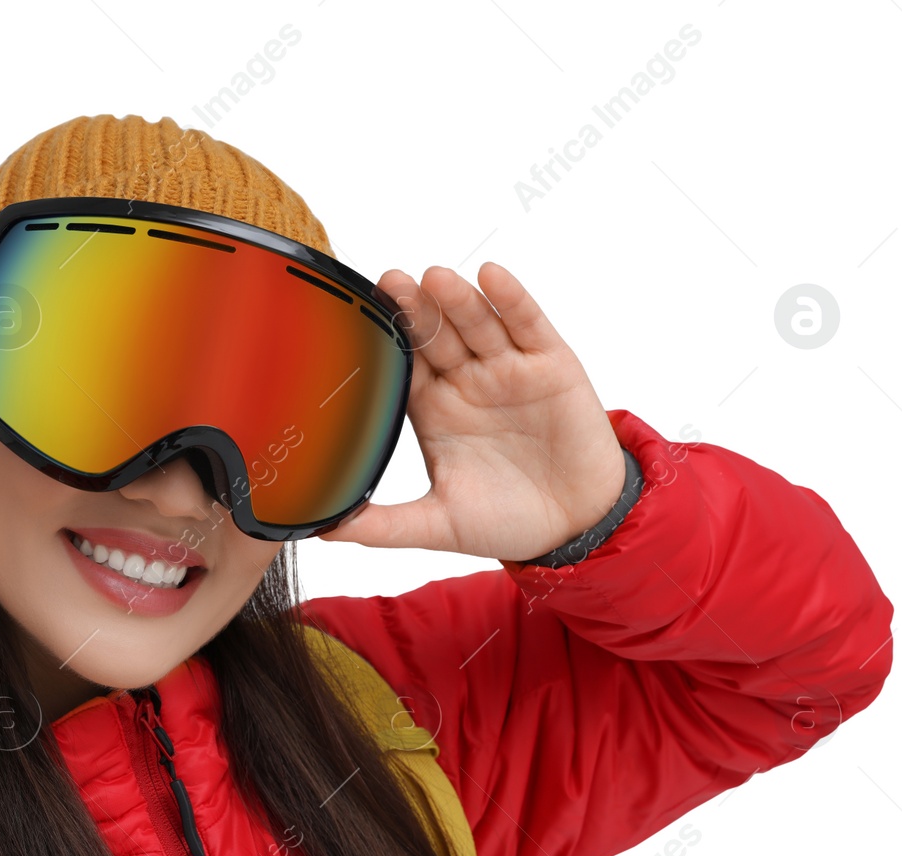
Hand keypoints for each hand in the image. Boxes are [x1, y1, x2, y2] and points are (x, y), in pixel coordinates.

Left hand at [317, 262, 625, 561]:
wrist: (576, 528)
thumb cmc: (508, 521)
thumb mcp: (439, 525)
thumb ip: (385, 526)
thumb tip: (326, 531)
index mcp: (432, 408)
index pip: (401, 364)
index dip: (383, 342)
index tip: (356, 319)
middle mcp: (465, 380)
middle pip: (434, 334)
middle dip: (414, 309)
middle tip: (390, 283)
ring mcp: (507, 367)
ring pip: (476, 322)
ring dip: (456, 299)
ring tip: (435, 279)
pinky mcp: (550, 363)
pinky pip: (528, 324)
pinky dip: (512, 299)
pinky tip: (492, 277)